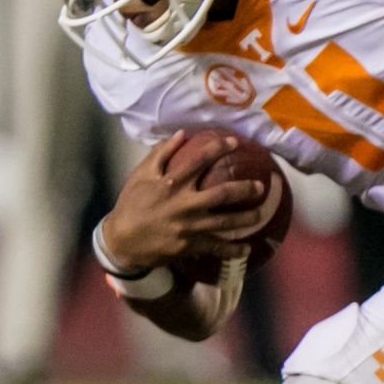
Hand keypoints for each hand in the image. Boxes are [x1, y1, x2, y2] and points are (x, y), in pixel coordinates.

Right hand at [101, 131, 270, 270]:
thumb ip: (160, 154)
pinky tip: (248, 249)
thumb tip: (181, 134)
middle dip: (244, 189)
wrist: (121, 239)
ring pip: (225, 222)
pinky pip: (216, 248)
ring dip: (247, 218)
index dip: (218, 149)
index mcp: (171, 184)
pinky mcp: (189, 245)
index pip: (198, 162)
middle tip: (261, 186)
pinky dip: (233, 250)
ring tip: (262, 213)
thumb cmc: (132, 203)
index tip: (235, 142)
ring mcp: (189, 227)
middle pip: (222, 194)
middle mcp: (184, 204)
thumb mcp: (141, 175)